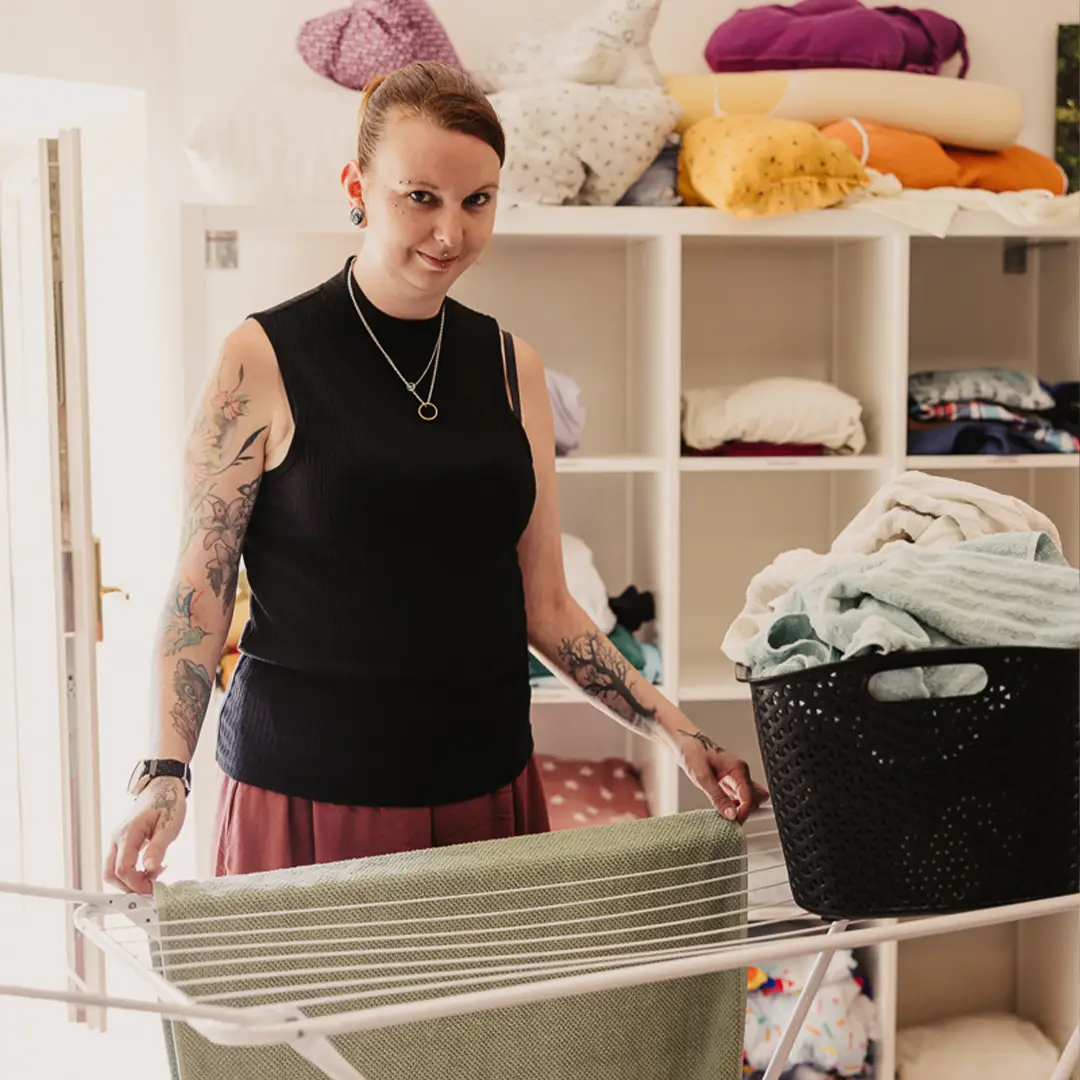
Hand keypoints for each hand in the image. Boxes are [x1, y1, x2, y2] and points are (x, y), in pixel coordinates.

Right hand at [103, 776, 185, 895]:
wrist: (162, 786)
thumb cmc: (168, 802)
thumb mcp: (170, 824)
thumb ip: (158, 847)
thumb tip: (149, 869)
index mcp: (128, 833)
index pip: (122, 869)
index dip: (135, 884)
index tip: (152, 890)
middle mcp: (116, 838)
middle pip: (111, 874)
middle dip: (130, 886)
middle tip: (153, 885)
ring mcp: (117, 840)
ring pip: (113, 871)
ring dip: (131, 880)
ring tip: (155, 873)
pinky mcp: (121, 842)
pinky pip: (120, 863)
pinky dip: (132, 872)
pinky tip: (151, 867)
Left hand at [672, 727, 768, 823]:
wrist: (685, 744)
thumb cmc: (693, 753)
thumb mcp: (702, 777)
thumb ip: (718, 797)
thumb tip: (731, 815)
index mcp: (738, 768)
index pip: (750, 796)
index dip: (744, 811)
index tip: (733, 822)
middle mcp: (741, 772)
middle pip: (756, 799)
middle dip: (745, 811)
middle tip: (729, 819)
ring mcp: (737, 777)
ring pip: (750, 799)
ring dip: (741, 809)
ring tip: (725, 812)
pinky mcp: (731, 782)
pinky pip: (740, 798)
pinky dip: (735, 806)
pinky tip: (723, 807)